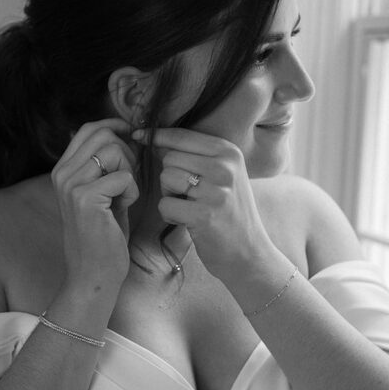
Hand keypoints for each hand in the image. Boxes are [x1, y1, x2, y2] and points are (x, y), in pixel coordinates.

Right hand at [51, 119, 140, 289]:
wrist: (94, 274)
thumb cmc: (104, 235)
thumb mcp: (102, 192)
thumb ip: (104, 166)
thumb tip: (122, 134)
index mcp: (63, 169)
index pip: (88, 128)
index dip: (114, 127)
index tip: (132, 139)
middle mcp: (62, 173)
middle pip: (103, 134)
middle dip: (127, 152)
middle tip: (128, 179)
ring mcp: (71, 185)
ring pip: (114, 150)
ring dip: (130, 172)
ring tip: (124, 196)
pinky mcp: (85, 198)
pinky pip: (124, 176)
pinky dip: (132, 191)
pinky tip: (123, 208)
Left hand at [132, 127, 273, 284]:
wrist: (250, 254)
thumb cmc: (229, 213)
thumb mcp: (224, 176)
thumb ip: (197, 156)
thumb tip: (154, 136)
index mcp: (229, 152)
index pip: (182, 136)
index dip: (156, 136)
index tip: (138, 135)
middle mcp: (224, 167)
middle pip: (170, 158)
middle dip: (169, 177)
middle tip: (187, 196)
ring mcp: (216, 190)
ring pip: (165, 178)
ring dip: (169, 195)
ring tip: (189, 207)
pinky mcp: (204, 214)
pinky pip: (165, 204)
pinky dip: (170, 216)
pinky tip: (188, 222)